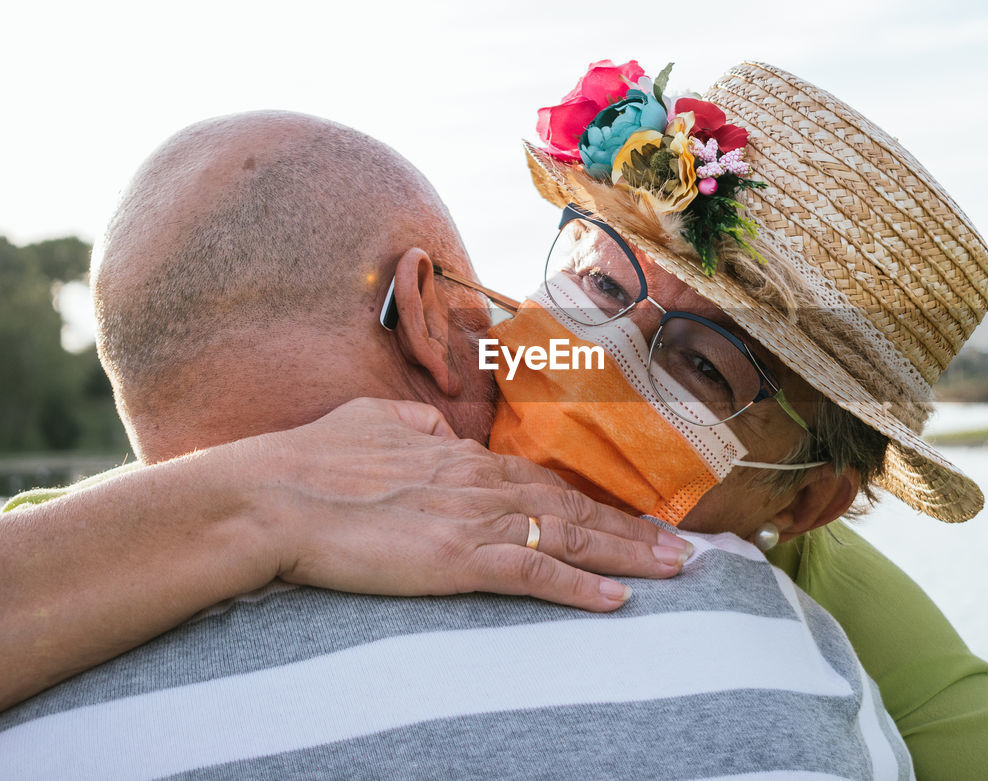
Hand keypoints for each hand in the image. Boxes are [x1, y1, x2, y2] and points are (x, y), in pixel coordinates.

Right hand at [250, 397, 691, 610]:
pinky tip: (616, 599)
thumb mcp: (370, 420)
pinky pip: (534, 571)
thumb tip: (433, 425)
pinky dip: (580, 586)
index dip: (590, 500)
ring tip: (672, 568)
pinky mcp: (459, 558)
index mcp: (459, 455)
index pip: (541, 480)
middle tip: (680, 545)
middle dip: (631, 528)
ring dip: (626, 553)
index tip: (627, 514)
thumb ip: (411, 421)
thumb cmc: (311, 459)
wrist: (274, 495)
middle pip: (572, 506)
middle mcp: (479, 482)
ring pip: (569, 534)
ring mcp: (474, 519)